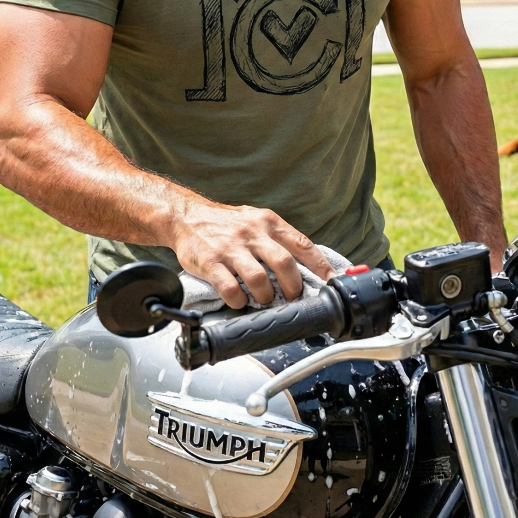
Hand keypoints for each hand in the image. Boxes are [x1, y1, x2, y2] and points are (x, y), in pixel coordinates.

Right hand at [171, 203, 335, 308]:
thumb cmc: (225, 222)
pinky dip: (239, 301)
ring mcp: (231, 248)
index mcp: (268, 222)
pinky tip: (240, 301)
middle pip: (284, 264)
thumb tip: (306, 261)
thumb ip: (278, 238)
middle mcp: (252, 233)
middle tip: (293, 297)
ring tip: (264, 299)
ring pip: (259, 280)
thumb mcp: (256, 220)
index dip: (320, 265)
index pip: (302, 244)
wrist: (185, 216)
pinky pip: (230, 289)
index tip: (332, 281)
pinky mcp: (211, 263)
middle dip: (293, 287)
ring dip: (266, 296)